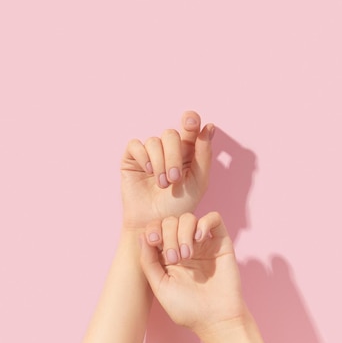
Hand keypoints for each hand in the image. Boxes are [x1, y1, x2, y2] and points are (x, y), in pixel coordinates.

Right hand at [120, 111, 213, 229]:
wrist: (156, 222)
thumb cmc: (179, 205)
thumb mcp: (198, 182)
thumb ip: (204, 155)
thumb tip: (209, 126)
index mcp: (187, 151)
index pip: (190, 126)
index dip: (190, 120)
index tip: (192, 123)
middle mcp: (168, 149)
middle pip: (171, 134)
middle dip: (174, 156)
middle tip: (174, 179)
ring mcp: (149, 153)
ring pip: (154, 141)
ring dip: (160, 163)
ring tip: (162, 184)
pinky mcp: (132, 158)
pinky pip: (136, 145)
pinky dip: (144, 158)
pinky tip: (148, 172)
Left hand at [139, 212, 246, 339]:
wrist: (216, 320)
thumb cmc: (187, 309)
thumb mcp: (159, 286)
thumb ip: (148, 261)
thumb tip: (141, 236)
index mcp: (167, 256)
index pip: (157, 228)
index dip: (153, 229)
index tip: (153, 242)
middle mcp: (184, 246)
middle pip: (171, 221)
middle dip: (168, 236)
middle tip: (175, 259)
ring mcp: (203, 244)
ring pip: (189, 218)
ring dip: (184, 233)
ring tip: (188, 255)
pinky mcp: (221, 243)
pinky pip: (214, 218)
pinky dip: (205, 223)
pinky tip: (200, 239)